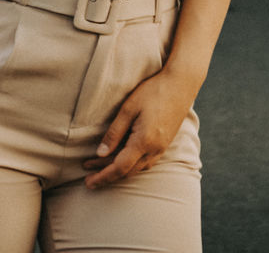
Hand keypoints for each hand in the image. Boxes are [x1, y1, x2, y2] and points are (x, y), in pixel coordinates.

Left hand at [83, 68, 195, 188]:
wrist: (181, 85)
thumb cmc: (153, 92)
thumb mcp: (128, 108)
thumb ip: (114, 133)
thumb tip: (100, 154)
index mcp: (144, 142)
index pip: (119, 168)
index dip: (103, 177)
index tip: (88, 182)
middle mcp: (154, 150)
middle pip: (127, 172)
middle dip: (107, 176)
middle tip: (87, 178)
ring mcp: (161, 149)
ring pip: (136, 169)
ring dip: (118, 171)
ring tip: (99, 168)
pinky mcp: (164, 144)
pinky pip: (145, 163)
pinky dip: (130, 166)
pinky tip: (122, 161)